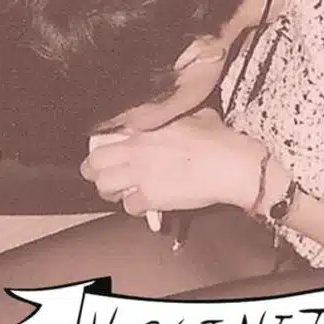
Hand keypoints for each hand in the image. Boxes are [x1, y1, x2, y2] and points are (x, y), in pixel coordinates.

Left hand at [81, 108, 264, 218]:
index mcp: (144, 126)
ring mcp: (140, 174)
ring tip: (120, 193)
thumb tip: (181, 115)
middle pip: (94, 163)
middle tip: (103, 176)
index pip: (105, 135)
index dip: (103, 146)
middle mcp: (136, 149)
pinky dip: (135, 208)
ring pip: (104, 186)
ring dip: (111, 192)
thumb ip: (178, 116)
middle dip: (95, 171)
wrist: (229, 164)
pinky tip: (146, 205)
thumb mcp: (196, 116)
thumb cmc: (218, 140)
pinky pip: (129, 206)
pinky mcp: (150, 196)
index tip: (108, 152)